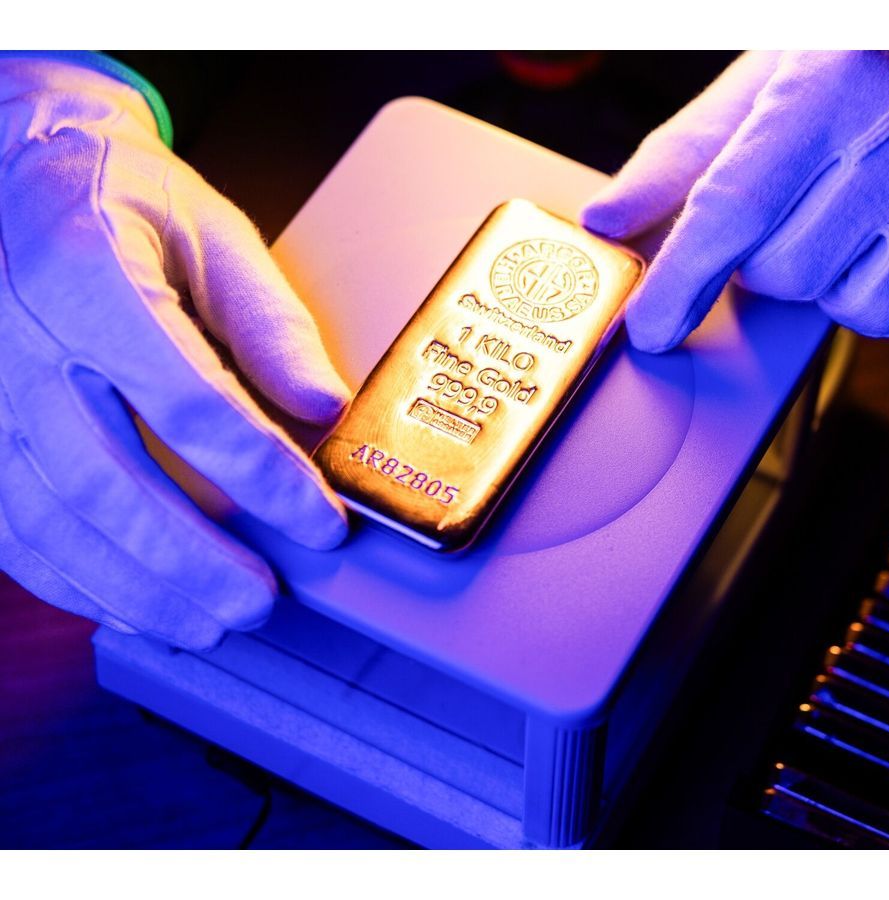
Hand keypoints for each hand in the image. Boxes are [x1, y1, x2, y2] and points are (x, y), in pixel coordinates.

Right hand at [0, 57, 349, 649]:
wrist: (13, 173)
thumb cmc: (119, 198)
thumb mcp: (211, 231)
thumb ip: (271, 323)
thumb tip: (325, 408)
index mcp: (89, 275)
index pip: (191, 403)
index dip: (264, 477)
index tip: (321, 522)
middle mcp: (17, 341)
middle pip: (109, 481)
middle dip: (193, 560)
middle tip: (262, 600)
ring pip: (49, 520)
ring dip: (135, 587)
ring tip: (207, 621)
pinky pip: (7, 526)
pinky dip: (72, 578)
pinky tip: (130, 604)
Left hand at [583, 51, 888, 350]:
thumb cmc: (877, 51)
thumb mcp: (770, 76)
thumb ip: (685, 154)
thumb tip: (610, 220)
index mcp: (833, 91)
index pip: (734, 211)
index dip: (680, 282)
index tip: (649, 328)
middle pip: (788, 275)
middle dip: (771, 260)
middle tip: (803, 210)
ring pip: (861, 311)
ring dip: (843, 282)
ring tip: (868, 217)